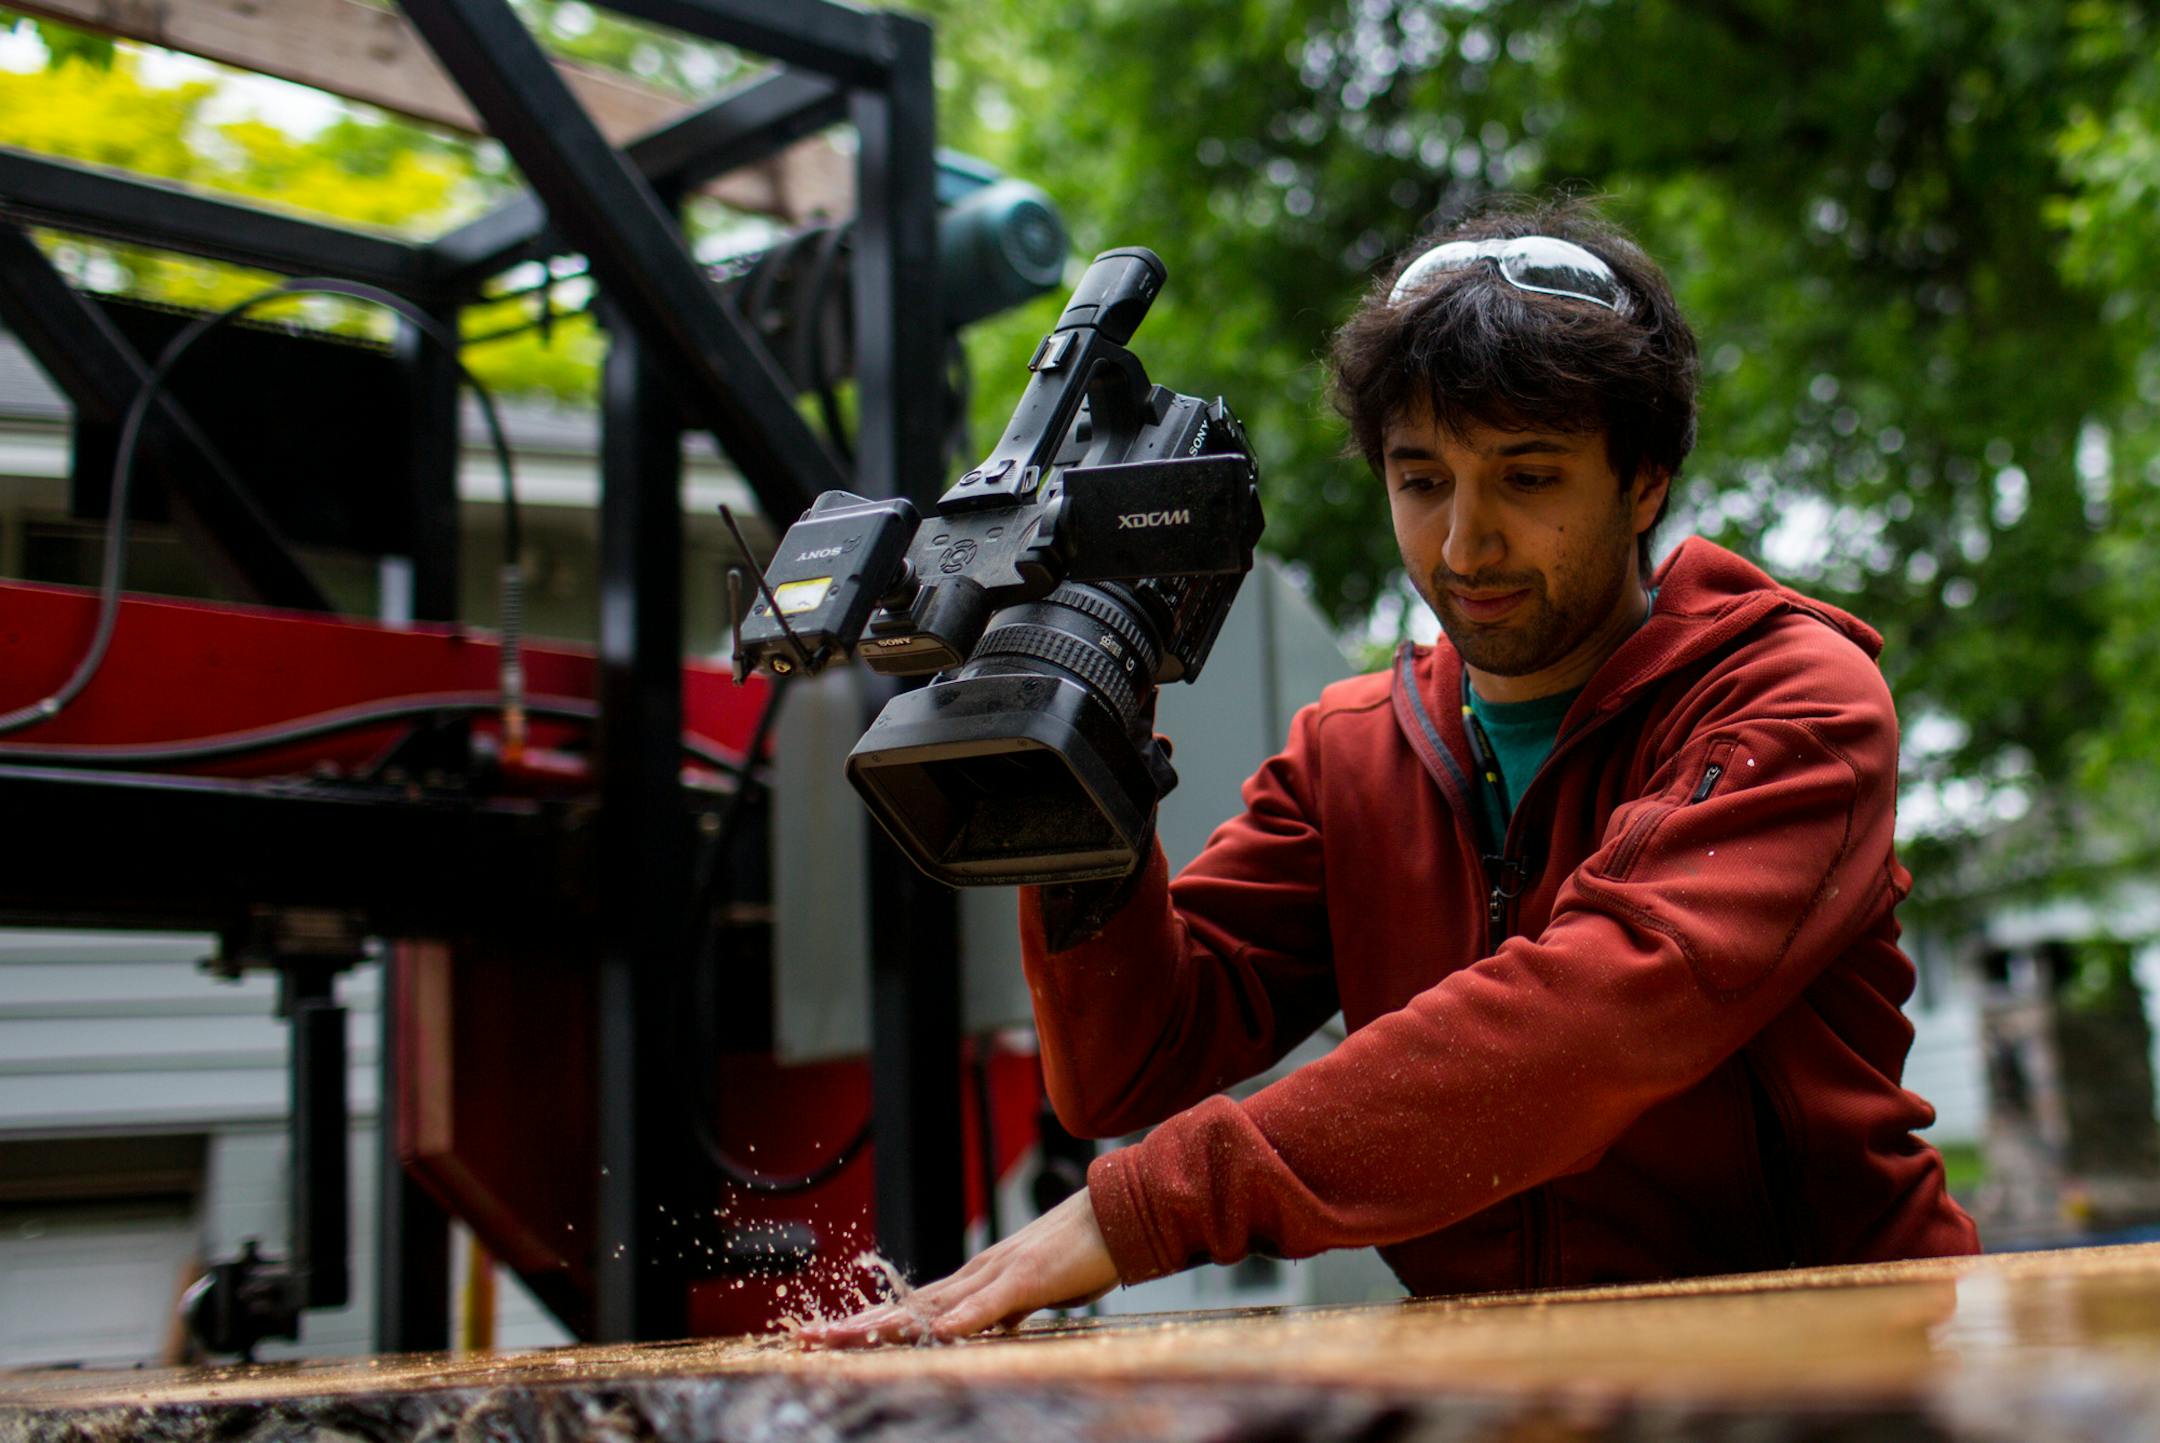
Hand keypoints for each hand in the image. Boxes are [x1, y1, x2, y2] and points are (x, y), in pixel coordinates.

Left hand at [800, 1190, 1117, 1347]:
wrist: (1119, 1213)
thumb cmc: (1080, 1254)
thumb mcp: (1031, 1294)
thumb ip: (999, 1311)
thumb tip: (972, 1331)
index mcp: (976, 1280)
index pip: (911, 1308)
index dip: (868, 1322)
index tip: (829, 1335)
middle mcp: (977, 1273)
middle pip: (906, 1305)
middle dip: (855, 1323)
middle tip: (807, 1337)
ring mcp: (1001, 1272)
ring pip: (934, 1304)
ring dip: (889, 1324)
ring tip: (845, 1338)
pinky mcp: (1030, 1276)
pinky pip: (992, 1303)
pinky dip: (963, 1319)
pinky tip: (937, 1333)